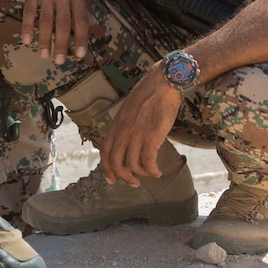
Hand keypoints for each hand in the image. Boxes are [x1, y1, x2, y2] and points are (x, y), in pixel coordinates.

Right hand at [22, 0, 89, 63]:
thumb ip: (82, 1)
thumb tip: (92, 21)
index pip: (81, 18)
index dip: (82, 37)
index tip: (81, 54)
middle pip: (63, 23)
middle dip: (62, 44)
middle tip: (60, 61)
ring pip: (46, 20)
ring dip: (45, 39)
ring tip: (44, 55)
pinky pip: (29, 11)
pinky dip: (28, 26)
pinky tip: (27, 39)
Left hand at [99, 68, 181, 186]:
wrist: (161, 84)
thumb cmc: (147, 96)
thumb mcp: (127, 111)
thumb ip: (124, 127)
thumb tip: (127, 143)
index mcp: (115, 126)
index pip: (105, 153)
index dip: (107, 170)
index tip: (111, 180)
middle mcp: (122, 133)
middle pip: (117, 164)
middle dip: (125, 178)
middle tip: (134, 183)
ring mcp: (136, 136)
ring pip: (133, 166)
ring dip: (142, 174)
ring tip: (151, 174)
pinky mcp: (151, 138)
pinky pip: (149, 162)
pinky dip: (153, 171)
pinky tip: (158, 171)